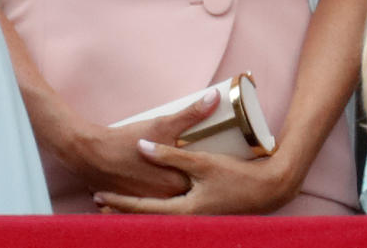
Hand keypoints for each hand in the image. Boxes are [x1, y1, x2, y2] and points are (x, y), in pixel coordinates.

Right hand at [67, 89, 221, 199]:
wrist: (91, 154)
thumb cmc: (128, 141)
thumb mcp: (163, 124)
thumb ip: (192, 114)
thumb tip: (215, 97)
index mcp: (175, 185)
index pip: (202, 180)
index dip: (210, 169)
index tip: (221, 156)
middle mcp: (163, 198)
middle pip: (187, 188)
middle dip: (195, 176)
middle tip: (203, 158)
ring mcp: (148, 201)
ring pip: (170, 193)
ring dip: (176, 182)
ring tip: (182, 167)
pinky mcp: (133, 200)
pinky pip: (152, 196)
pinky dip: (157, 187)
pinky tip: (159, 175)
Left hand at [93, 141, 294, 214]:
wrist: (268, 190)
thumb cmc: (236, 178)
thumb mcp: (202, 163)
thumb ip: (172, 155)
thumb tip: (143, 146)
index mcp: (182, 211)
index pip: (141, 209)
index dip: (118, 202)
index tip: (99, 196)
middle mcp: (185, 220)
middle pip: (146, 218)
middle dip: (124, 210)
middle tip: (101, 202)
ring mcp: (195, 219)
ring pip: (158, 216)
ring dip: (139, 209)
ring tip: (119, 202)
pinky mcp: (203, 214)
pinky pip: (172, 213)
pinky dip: (156, 209)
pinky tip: (154, 201)